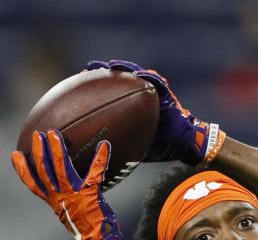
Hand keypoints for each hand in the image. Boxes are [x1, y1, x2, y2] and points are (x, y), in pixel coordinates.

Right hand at [10, 130, 131, 239]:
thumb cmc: (85, 227)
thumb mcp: (68, 212)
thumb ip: (64, 199)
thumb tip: (64, 187)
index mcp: (53, 201)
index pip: (33, 184)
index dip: (22, 169)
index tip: (14, 155)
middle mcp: (60, 197)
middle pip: (44, 171)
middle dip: (39, 152)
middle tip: (37, 135)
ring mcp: (74, 195)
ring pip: (61, 169)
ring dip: (57, 150)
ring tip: (54, 134)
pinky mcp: (90, 194)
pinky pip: (95, 173)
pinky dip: (100, 158)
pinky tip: (105, 145)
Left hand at [85, 59, 225, 165]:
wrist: (180, 145)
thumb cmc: (156, 146)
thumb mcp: (130, 143)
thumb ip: (115, 141)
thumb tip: (92, 156)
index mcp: (128, 104)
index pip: (108, 90)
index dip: (93, 85)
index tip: (76, 83)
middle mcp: (139, 94)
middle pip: (119, 78)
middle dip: (103, 72)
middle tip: (87, 69)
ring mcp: (152, 92)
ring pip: (136, 75)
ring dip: (124, 68)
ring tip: (111, 65)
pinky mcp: (165, 94)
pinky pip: (157, 83)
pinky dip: (148, 78)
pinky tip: (138, 74)